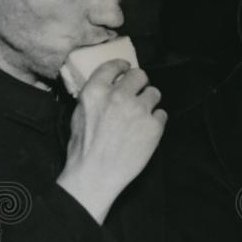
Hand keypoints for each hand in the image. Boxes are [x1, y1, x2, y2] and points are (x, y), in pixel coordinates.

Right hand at [57, 60, 166, 223]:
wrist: (94, 175)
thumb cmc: (83, 149)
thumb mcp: (79, 114)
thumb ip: (96, 97)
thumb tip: (109, 87)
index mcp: (96, 91)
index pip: (114, 66)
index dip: (123, 66)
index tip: (127, 68)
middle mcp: (119, 95)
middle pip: (139, 75)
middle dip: (140, 83)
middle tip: (138, 93)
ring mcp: (139, 110)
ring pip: (154, 93)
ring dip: (150, 102)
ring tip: (142, 115)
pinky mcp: (154, 126)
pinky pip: (162, 114)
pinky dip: (156, 121)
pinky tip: (146, 131)